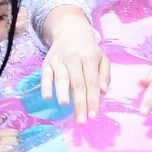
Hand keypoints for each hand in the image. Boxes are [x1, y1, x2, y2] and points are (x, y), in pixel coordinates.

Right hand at [41, 9, 110, 123]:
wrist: (70, 31)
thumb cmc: (89, 50)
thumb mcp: (102, 58)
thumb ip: (105, 74)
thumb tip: (103, 92)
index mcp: (90, 58)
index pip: (92, 82)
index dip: (93, 100)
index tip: (93, 116)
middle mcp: (74, 58)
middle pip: (78, 83)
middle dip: (79, 103)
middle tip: (81, 121)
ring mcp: (60, 60)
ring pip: (62, 78)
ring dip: (62, 92)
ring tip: (65, 105)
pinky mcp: (47, 62)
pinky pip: (46, 75)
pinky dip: (45, 85)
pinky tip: (47, 96)